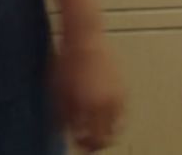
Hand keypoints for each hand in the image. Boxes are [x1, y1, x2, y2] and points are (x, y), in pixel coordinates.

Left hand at [53, 34, 125, 151]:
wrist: (85, 36)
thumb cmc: (68, 59)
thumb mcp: (58, 88)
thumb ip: (62, 113)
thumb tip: (64, 130)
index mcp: (88, 105)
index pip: (90, 138)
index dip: (83, 144)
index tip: (77, 144)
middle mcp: (105, 103)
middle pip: (106, 136)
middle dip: (96, 143)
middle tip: (88, 143)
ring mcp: (117, 96)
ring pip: (117, 127)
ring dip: (108, 133)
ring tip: (98, 132)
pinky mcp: (123, 89)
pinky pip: (122, 112)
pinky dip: (115, 119)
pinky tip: (106, 117)